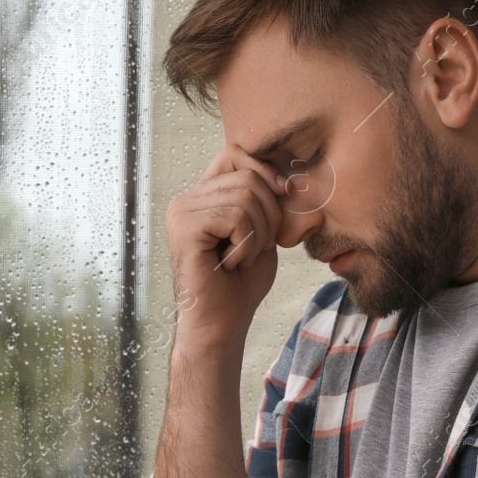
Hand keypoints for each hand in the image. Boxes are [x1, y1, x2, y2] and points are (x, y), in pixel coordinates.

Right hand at [165, 144, 287, 348]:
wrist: (220, 325)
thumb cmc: (240, 284)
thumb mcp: (263, 233)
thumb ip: (271, 202)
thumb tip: (296, 179)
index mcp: (202, 196)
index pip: (235, 153)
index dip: (265, 170)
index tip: (283, 195)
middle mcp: (186, 199)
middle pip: (248, 175)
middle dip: (268, 215)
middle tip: (254, 248)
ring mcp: (181, 212)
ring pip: (245, 196)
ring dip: (257, 234)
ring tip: (240, 258)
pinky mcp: (184, 228)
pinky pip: (235, 217)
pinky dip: (245, 244)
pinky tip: (229, 264)